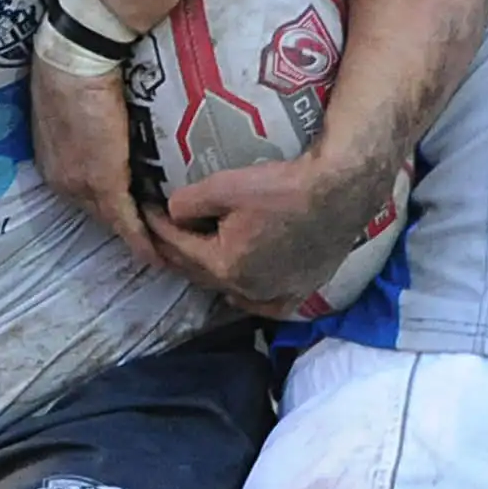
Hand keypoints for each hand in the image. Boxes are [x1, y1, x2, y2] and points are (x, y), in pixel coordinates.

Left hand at [29, 58, 162, 266]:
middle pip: (95, 211)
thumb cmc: (78, 68)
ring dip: (134, 235)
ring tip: (159, 248)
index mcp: (52, 160)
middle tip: (150, 236)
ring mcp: (78, 183)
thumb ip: (89, 127)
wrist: (78, 58)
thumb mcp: (76, 106)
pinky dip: (141, 238)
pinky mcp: (103, 182)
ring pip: (111, 219)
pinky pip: (124, 220)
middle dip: (121, 224)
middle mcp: (60, 178)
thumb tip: (106, 129)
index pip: (81, 193)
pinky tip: (156, 254)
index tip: (127, 214)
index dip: (104, 205)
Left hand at [145, 150, 395, 315]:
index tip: (146, 211)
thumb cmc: (284, 187)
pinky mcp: (302, 290)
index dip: (158, 228)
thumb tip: (172, 212)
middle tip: (163, 231)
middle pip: (200, 273)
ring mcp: (277, 295)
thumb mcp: (225, 186)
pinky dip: (247, 295)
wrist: (340, 191)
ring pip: (229, 290)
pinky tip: (239, 288)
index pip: (179, 248)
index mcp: (225, 266)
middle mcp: (248, 290)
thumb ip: (188, 203)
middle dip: (177, 251)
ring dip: (208, 274)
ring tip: (195, 252)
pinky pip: (266, 302)